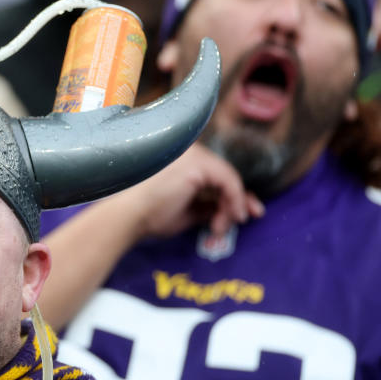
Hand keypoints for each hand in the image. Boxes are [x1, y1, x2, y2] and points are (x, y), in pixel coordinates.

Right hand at [128, 142, 264, 238]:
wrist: (131, 215)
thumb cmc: (151, 215)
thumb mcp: (188, 211)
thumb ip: (210, 206)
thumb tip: (233, 210)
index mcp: (184, 160)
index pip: (217, 175)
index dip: (233, 195)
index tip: (241, 215)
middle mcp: (190, 152)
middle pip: (226, 176)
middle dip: (240, 199)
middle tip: (249, 218)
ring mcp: (195, 155)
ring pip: (229, 180)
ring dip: (231, 206)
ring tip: (220, 228)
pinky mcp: (199, 164)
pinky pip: (230, 182)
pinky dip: (235, 201)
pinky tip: (232, 217)